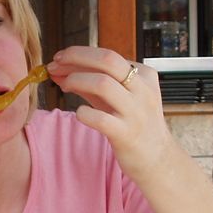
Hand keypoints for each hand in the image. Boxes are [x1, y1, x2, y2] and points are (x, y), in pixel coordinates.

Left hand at [45, 46, 171, 183]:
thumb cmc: (132, 124)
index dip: (79, 54)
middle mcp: (142, 90)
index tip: (59, 58)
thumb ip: (91, 83)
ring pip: (102, 84)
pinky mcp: (127, 134)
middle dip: (76, 56)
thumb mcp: (116, 98)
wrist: (157, 159)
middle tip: (55, 63)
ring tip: (64, 86)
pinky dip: (83, 112)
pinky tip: (79, 113)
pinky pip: (100, 118)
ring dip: (76, 80)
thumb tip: (59, 70)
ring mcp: (136, 112)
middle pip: (107, 59)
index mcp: (144, 75)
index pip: (108, 55)